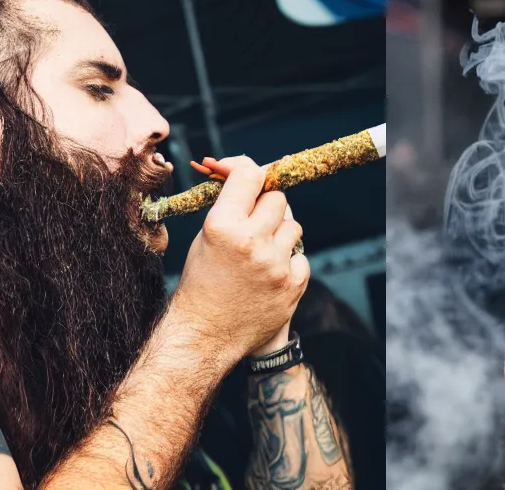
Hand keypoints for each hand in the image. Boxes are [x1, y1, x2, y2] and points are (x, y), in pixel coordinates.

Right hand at [170, 157, 306, 366]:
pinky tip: (269, 273)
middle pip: (277, 198)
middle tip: (254, 221)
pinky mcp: (292, 284)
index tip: (247, 177)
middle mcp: (251, 241)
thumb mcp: (206, 234)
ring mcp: (275, 264)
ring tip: (261, 251)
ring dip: (280, 233)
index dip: (247, 170)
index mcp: (222, 225)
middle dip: (266, 205)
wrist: (207, 333)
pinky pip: (300, 255)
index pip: (249, 174)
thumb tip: (248, 171)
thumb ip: (231, 204)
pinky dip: (288, 261)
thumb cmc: (203, 279)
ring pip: (293, 225)